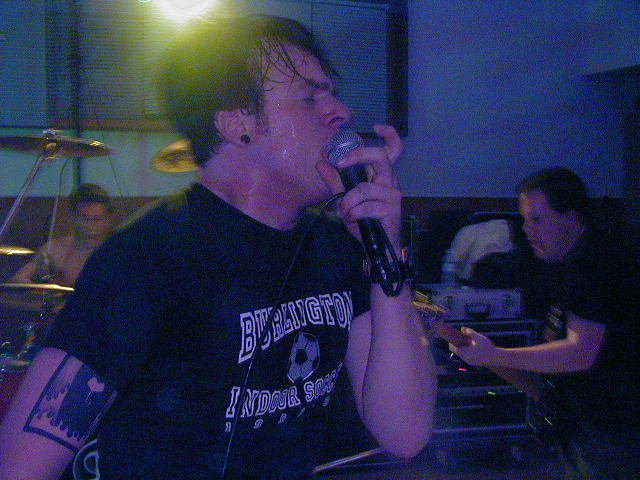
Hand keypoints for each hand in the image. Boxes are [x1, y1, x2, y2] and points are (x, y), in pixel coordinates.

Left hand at [316, 125, 403, 246]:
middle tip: (339, 162)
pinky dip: (352, 213)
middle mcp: (390, 181)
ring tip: (343, 212)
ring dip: (347, 202)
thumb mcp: (346, 200)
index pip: (394, 149)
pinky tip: (351, 220)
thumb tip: (321, 162)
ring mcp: (393, 195)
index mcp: (382, 175)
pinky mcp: (392, 210)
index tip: (374, 128)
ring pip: (364, 188)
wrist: (377, 247)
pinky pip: (365, 206)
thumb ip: (334, 181)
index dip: (389, 135)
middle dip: (358, 156)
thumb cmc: (364, 221)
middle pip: (380, 157)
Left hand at [448, 327, 495, 365]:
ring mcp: (470, 362)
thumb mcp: (478, 338)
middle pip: (457, 351)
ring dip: (464, 348)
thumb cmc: (487, 347)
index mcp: (464, 353)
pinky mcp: (475, 363)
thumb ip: (470, 332)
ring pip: (463, 354)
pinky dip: (468, 352)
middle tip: (462, 338)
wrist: (497, 358)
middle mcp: (465, 359)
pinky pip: (468, 357)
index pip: (452, 348)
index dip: (452, 342)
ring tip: (469, 341)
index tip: (454, 336)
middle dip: (459, 344)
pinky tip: (474, 347)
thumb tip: (462, 328)